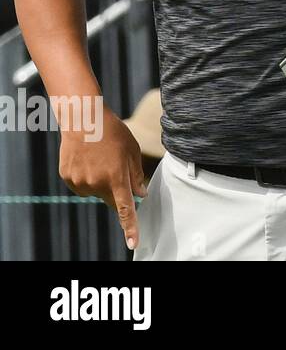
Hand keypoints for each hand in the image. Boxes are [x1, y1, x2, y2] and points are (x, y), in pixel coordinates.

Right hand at [59, 106, 146, 250]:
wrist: (84, 119)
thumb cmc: (112, 132)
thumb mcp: (132, 151)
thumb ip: (136, 175)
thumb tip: (140, 195)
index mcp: (116, 177)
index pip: (125, 209)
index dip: (130, 227)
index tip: (133, 243)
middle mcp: (97, 183)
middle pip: (110, 199)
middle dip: (116, 190)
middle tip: (114, 165)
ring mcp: (79, 182)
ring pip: (95, 191)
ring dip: (100, 181)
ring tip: (98, 157)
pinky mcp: (67, 178)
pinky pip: (82, 185)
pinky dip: (86, 176)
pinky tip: (86, 159)